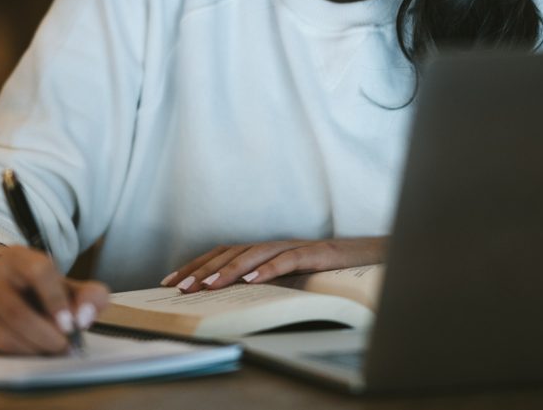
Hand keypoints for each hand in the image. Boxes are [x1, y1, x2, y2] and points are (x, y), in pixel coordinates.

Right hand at [0, 242, 109, 354]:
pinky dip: (21, 354)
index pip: (37, 271)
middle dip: (46, 335)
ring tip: (53, 349)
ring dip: (35, 348)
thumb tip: (85, 317)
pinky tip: (34, 350)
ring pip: (4, 335)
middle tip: (66, 345)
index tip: (71, 324)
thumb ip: (87, 296)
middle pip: (16, 311)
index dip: (55, 300)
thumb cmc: (36, 288)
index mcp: (19, 258)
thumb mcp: (64, 284)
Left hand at [162, 237, 385, 293]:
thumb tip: (230, 297)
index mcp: (266, 251)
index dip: (196, 264)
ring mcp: (295, 246)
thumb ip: (264, 282)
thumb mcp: (290, 279)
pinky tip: (250, 281)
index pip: (223, 253)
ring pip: (254, 254)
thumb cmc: (328, 271)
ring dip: (228, 269)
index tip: (171, 280)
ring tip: (206, 285)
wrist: (372, 257)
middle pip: (231, 252)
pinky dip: (268, 269)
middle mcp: (275, 244)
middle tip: (180, 287)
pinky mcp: (316, 253)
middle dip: (202, 269)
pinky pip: (288, 260)